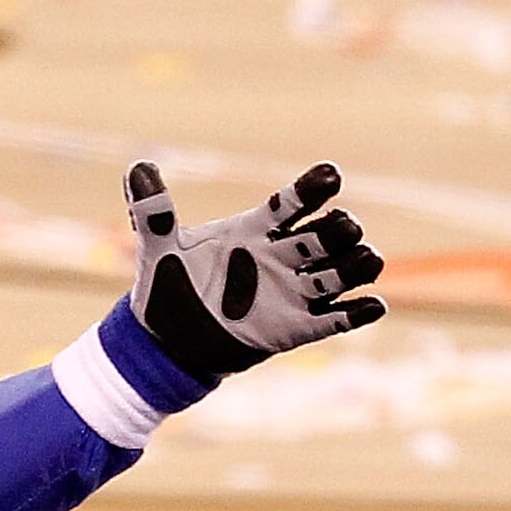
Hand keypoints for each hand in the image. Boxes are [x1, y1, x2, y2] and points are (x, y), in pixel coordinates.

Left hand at [123, 160, 385, 379]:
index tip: (330, 175)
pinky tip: (372, 305)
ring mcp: (294, 291)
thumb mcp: (159, 249)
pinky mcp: (298, 327)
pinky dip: (358, 313)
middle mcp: (282, 256)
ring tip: (366, 259)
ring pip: (342, 271)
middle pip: (327, 233)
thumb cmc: (168, 286)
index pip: (293, 202)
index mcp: (256, 229)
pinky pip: (337, 318)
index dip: (313, 188)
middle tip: (342, 227)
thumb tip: (137, 168)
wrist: (168, 342)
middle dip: (341, 228)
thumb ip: (154, 210)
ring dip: (358, 265)